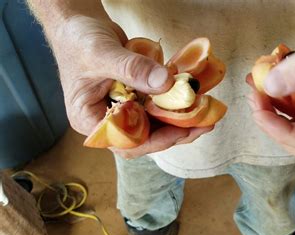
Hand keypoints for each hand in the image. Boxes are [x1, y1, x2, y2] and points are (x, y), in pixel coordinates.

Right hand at [48, 15, 212, 157]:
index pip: (125, 141)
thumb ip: (133, 70)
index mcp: (90, 119)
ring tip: (206, 116)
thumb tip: (167, 84)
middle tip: (203, 125)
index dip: (154, 141)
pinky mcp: (135, 99)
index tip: (180, 131)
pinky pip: (157, 108)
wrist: (80, 24)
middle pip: (144, 138)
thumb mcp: (102, 54)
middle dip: (174, 134)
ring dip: (180, 121)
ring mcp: (123, 110)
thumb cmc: (79, 40)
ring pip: (154, 125)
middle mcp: (108, 120)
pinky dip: (175, 105)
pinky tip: (195, 100)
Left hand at [247, 1, 294, 156]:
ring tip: (257, 87)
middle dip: (274, 123)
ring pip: (292, 123)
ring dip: (270, 110)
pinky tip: (263, 80)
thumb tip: (273, 87)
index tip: (261, 111)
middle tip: (256, 97)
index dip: (285, 132)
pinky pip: (290, 105)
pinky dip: (274, 96)